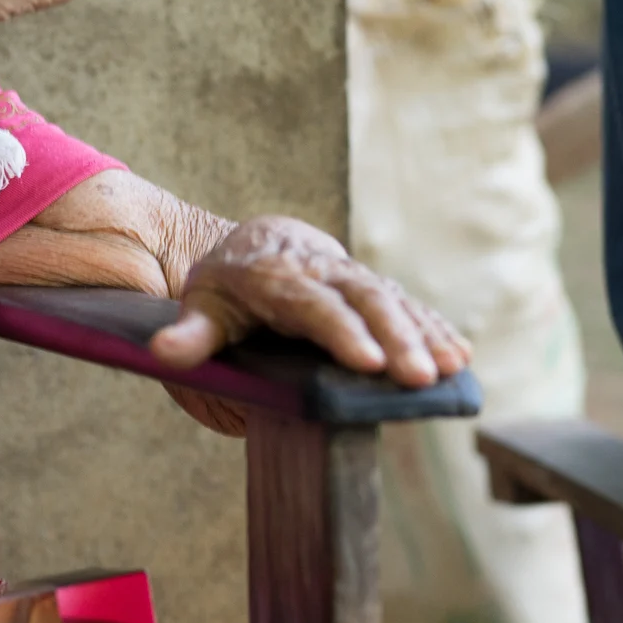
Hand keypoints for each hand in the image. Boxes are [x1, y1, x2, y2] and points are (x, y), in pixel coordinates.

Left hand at [147, 215, 470, 390]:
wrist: (257, 245)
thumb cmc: (226, 288)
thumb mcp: (201, 306)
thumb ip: (191, 335)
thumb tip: (163, 353)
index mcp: (278, 278)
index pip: (314, 305)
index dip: (343, 333)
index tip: (370, 363)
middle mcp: (323, 273)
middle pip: (365, 301)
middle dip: (397, 338)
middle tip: (420, 377)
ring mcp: (353, 279)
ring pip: (393, 301)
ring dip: (425, 333)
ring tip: (451, 367)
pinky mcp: (373, 290)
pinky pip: (408, 305)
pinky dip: (434, 327)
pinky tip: (459, 354)